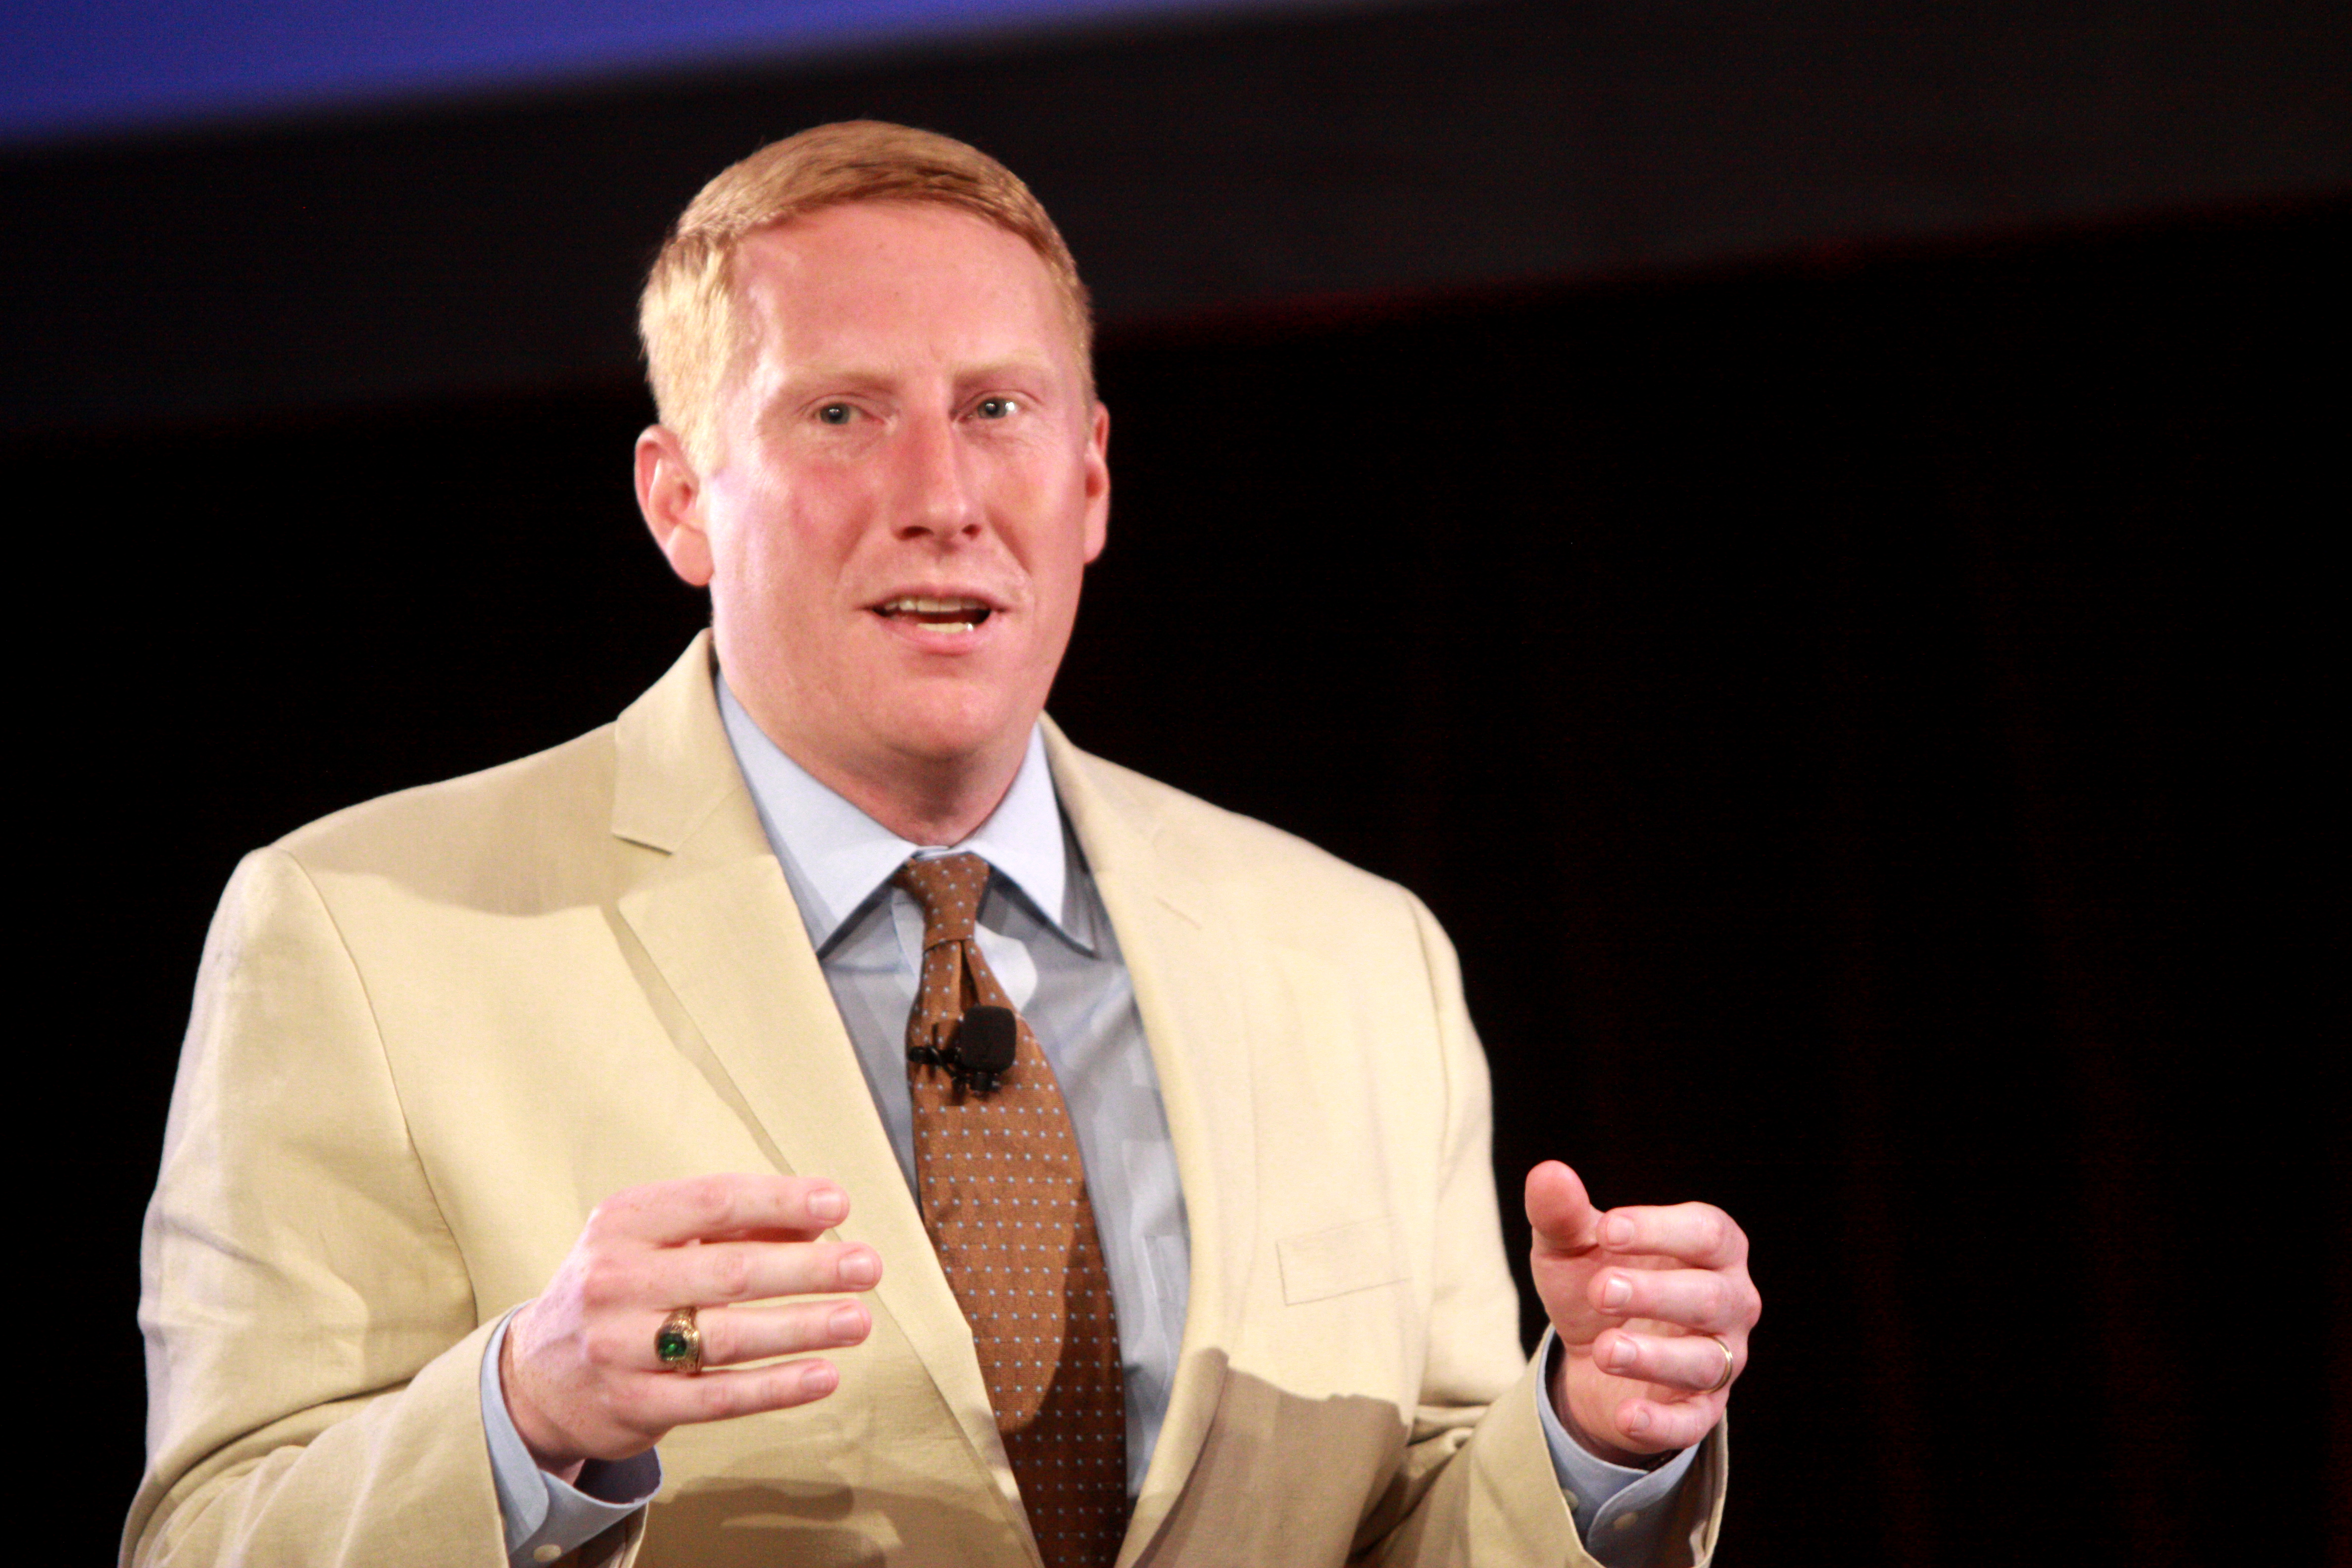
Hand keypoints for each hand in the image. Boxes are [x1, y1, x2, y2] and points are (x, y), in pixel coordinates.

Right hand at [502, 1173, 880, 1474]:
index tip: (838, 1203)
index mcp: (623, 1223)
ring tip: (859, 1320)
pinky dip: (776, 1387)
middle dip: (808, 1268)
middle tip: (867, 1266)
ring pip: (728, 1337)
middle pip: (729, 1271)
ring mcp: (619, 1348)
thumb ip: (732, 1224)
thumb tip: (819, 1215)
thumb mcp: (655, 1241)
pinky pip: (718, 1398)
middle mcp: (615, 1282)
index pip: (713, 1201)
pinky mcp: (633, 1406)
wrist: (537, 1376)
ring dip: (803, 1327)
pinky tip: (824, 1375)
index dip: (779, 1200)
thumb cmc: (622, 1289)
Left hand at [1525, 1160, 1757, 1463]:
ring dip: (1655, 1357)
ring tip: (1604, 1349)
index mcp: (1712, 1248)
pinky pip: (1693, 1421)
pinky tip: (1628, 1415)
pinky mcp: (1701, 1411)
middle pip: (1711, 1296)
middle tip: (1601, 1290)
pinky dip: (1663, 1421)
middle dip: (1656, 1293)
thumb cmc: (1597, 1281)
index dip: (1661, 1230)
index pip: (1707, 1232)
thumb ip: (1563, 1213)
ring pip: (1706, 1361)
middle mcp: (1730, 1302)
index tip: (1608, 1231)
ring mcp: (1721, 1360)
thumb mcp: (1572, 1247)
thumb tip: (1548, 1173)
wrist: (1592, 1355)